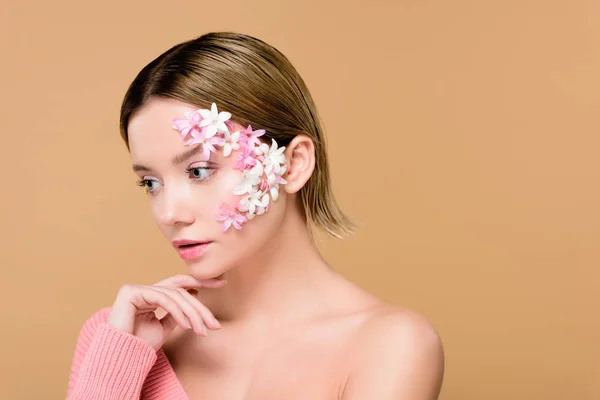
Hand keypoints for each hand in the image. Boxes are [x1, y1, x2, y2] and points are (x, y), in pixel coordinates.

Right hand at [106, 274, 225, 350]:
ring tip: (202, 330)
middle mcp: (145, 289)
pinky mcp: (131, 292)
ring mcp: (137, 288)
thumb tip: (194, 299)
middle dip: (200, 307)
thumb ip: (176, 313)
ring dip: (192, 314)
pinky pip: (163, 299)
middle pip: (181, 290)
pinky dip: (178, 313)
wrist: (121, 356)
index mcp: (153, 295)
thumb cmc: (139, 344)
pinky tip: (187, 326)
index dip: (201, 281)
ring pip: (175, 296)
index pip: (180, 283)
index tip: (221, 283)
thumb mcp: (164, 327)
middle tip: (214, 323)